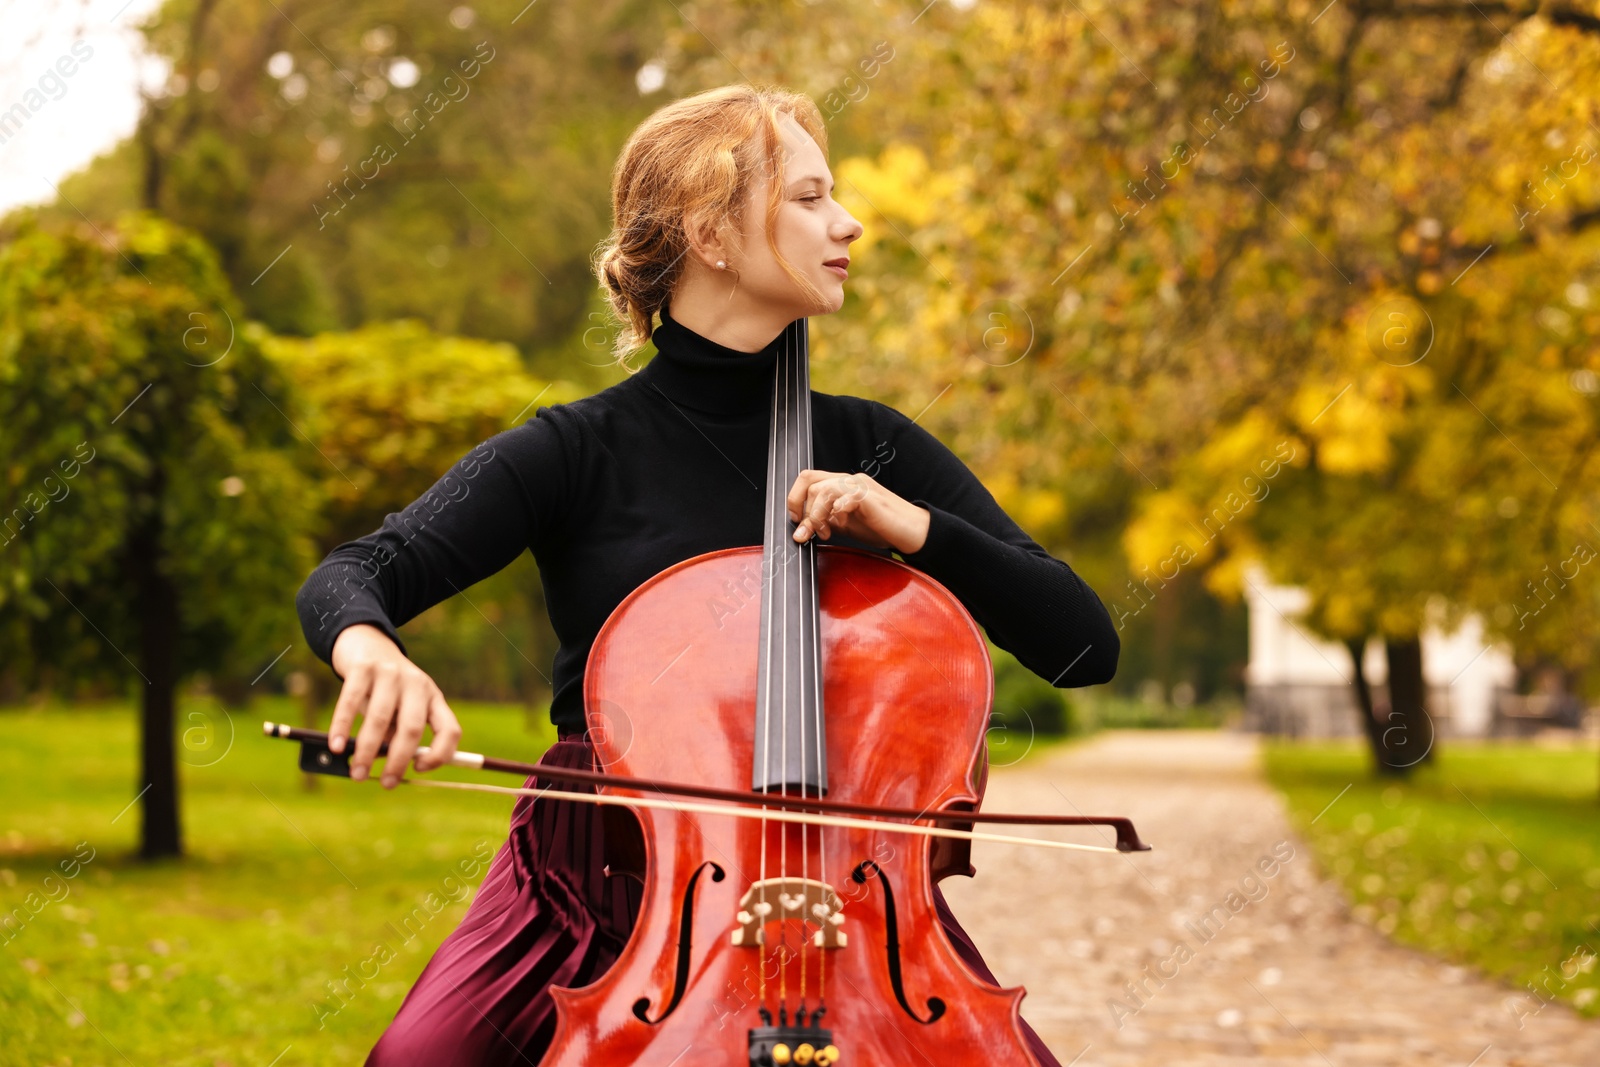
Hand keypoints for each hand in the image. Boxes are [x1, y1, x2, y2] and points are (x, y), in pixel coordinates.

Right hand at [328, 624, 461, 788]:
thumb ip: (397, 733)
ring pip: (381, 719)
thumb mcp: (401, 707)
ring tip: (356, 773)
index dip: (440, 754)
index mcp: (432, 698)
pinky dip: (343, 727)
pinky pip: (352, 701)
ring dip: (367, 751)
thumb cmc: (385, 688)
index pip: (450, 729)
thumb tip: (386, 766)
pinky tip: (337, 746)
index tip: (419, 770)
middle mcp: (417, 684)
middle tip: (385, 784)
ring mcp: (391, 673)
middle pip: (412, 728)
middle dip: (398, 761)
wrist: (366, 642)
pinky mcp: (364, 667)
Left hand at [786, 469, 931, 553]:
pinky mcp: (869, 497)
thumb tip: (803, 527)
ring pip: (823, 490)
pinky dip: (834, 515)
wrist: (913, 532)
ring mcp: (860, 486)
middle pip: (810, 481)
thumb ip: (827, 520)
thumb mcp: (846, 524)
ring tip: (824, 533)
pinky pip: (843, 499)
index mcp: (843, 484)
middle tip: (805, 532)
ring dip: (816, 515)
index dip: (794, 498)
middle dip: (801, 509)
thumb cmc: (883, 528)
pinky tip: (839, 528)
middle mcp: (850, 480)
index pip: (809, 478)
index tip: (795, 521)